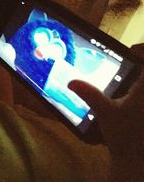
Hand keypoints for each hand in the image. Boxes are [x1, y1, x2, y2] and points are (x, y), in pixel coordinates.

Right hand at [68, 44, 143, 180]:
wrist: (136, 157)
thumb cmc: (124, 134)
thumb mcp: (104, 112)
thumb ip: (89, 94)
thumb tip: (72, 82)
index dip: (142, 51)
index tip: (132, 51)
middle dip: (140, 62)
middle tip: (128, 60)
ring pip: (142, 81)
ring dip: (138, 75)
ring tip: (127, 75)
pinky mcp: (143, 109)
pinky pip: (141, 92)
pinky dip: (137, 87)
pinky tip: (128, 93)